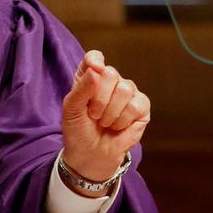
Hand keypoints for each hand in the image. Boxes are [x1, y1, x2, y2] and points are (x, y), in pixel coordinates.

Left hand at [61, 50, 150, 184]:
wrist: (91, 155)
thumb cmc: (79, 131)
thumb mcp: (71, 109)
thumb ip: (81, 88)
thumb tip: (97, 69)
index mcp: (90, 77)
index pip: (95, 57)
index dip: (95, 61)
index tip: (94, 69)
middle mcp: (110, 81)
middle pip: (110, 73)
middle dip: (99, 99)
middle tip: (93, 115)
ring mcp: (128, 92)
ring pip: (124, 89)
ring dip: (110, 113)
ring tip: (104, 122)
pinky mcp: (141, 107)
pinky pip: (135, 105)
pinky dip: (123, 120)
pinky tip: (118, 127)